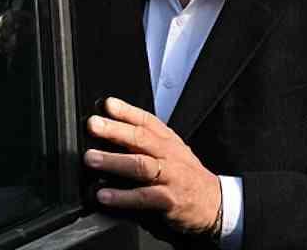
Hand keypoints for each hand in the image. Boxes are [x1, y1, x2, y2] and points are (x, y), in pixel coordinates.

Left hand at [84, 97, 221, 235]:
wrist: (215, 202)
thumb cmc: (186, 175)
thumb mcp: (172, 151)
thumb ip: (146, 142)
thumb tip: (111, 131)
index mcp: (168, 141)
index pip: (147, 121)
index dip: (127, 111)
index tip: (108, 104)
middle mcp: (169, 155)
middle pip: (141, 138)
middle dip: (115, 130)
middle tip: (93, 125)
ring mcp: (169, 177)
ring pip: (140, 165)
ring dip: (113, 161)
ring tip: (91, 158)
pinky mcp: (169, 200)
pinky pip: (143, 197)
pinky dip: (122, 197)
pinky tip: (104, 195)